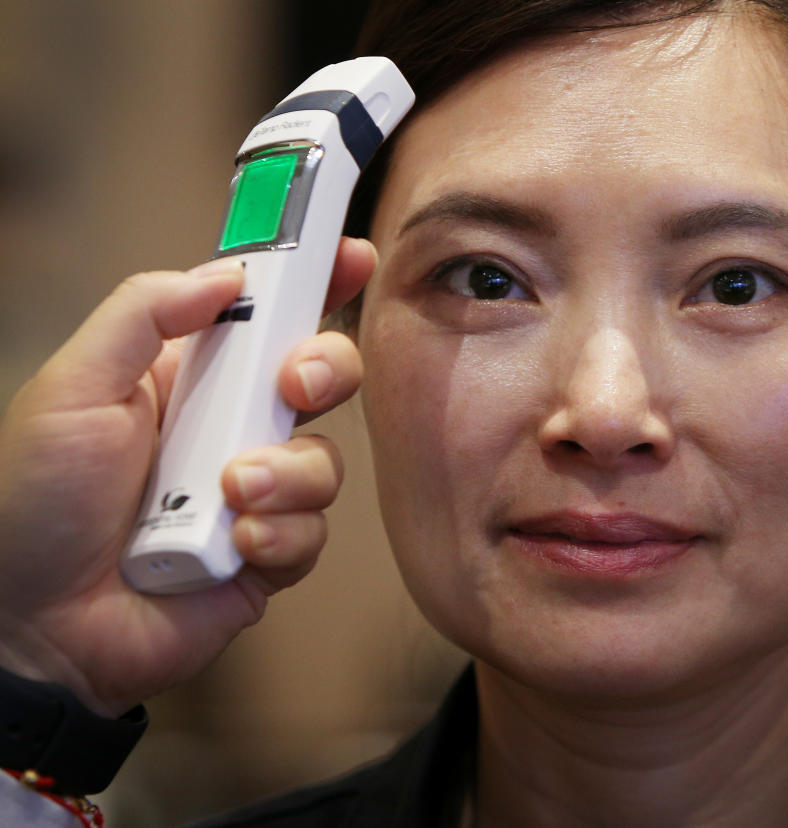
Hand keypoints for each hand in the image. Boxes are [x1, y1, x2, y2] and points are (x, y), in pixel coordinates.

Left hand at [0, 238, 373, 716]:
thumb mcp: (73, 387)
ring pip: (325, 460)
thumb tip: (226, 274)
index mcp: (186, 377)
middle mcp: (229, 428)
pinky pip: (313, 532)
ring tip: (228, 494)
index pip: (264, 315)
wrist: (33, 625)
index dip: (314, 281)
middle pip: (322, 375)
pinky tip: (232, 545)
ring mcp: (254, 493)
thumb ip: (145, 314)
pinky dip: (278, 535)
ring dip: (286, 474)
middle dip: (326, 369)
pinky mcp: (268, 554)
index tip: (353, 255)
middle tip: (293, 386)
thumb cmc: (32, 503)